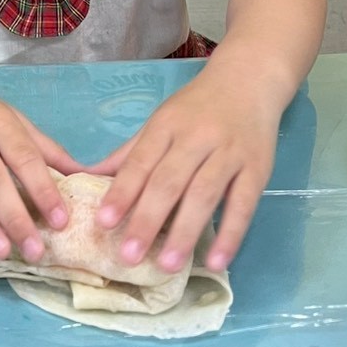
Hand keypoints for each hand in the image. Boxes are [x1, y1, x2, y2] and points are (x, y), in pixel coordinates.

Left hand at [87, 70, 279, 273]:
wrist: (248, 80)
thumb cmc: (196, 108)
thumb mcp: (160, 122)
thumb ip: (130, 154)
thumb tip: (88, 178)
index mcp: (167, 126)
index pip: (141, 162)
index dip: (122, 192)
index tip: (104, 222)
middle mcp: (197, 138)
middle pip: (170, 181)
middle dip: (148, 219)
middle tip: (130, 256)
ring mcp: (229, 153)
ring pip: (204, 194)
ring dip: (185, 232)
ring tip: (168, 266)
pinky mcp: (258, 168)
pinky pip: (243, 204)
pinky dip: (230, 234)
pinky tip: (215, 261)